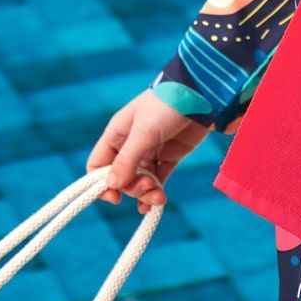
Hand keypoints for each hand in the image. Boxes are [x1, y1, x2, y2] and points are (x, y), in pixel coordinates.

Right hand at [86, 89, 211, 213]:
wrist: (201, 96)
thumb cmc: (166, 106)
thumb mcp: (143, 132)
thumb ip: (127, 160)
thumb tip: (110, 184)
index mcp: (117, 134)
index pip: (98, 164)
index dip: (101, 183)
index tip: (114, 197)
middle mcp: (130, 145)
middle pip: (121, 178)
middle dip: (133, 187)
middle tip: (148, 186)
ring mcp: (150, 151)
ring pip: (140, 181)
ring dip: (146, 192)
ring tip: (158, 197)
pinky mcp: (169, 156)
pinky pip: (157, 179)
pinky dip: (155, 191)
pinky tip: (156, 204)